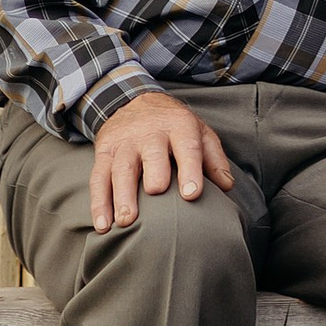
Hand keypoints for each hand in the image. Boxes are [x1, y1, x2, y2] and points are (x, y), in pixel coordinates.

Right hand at [89, 89, 235, 235]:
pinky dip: (99, 203)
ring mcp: (124, 143)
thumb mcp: (199, 133)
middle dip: (154, 175)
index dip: (190, 170)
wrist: (134, 100)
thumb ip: (214, 159)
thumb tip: (226, 187)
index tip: (192, 194)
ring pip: (121, 168)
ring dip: (121, 195)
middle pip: (151, 154)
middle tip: (156, 194)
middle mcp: (150, 133)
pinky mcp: (104, 153)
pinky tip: (102, 225)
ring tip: (125, 221)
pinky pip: (98, 178)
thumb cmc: (174, 127)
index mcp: (179, 127)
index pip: (187, 147)